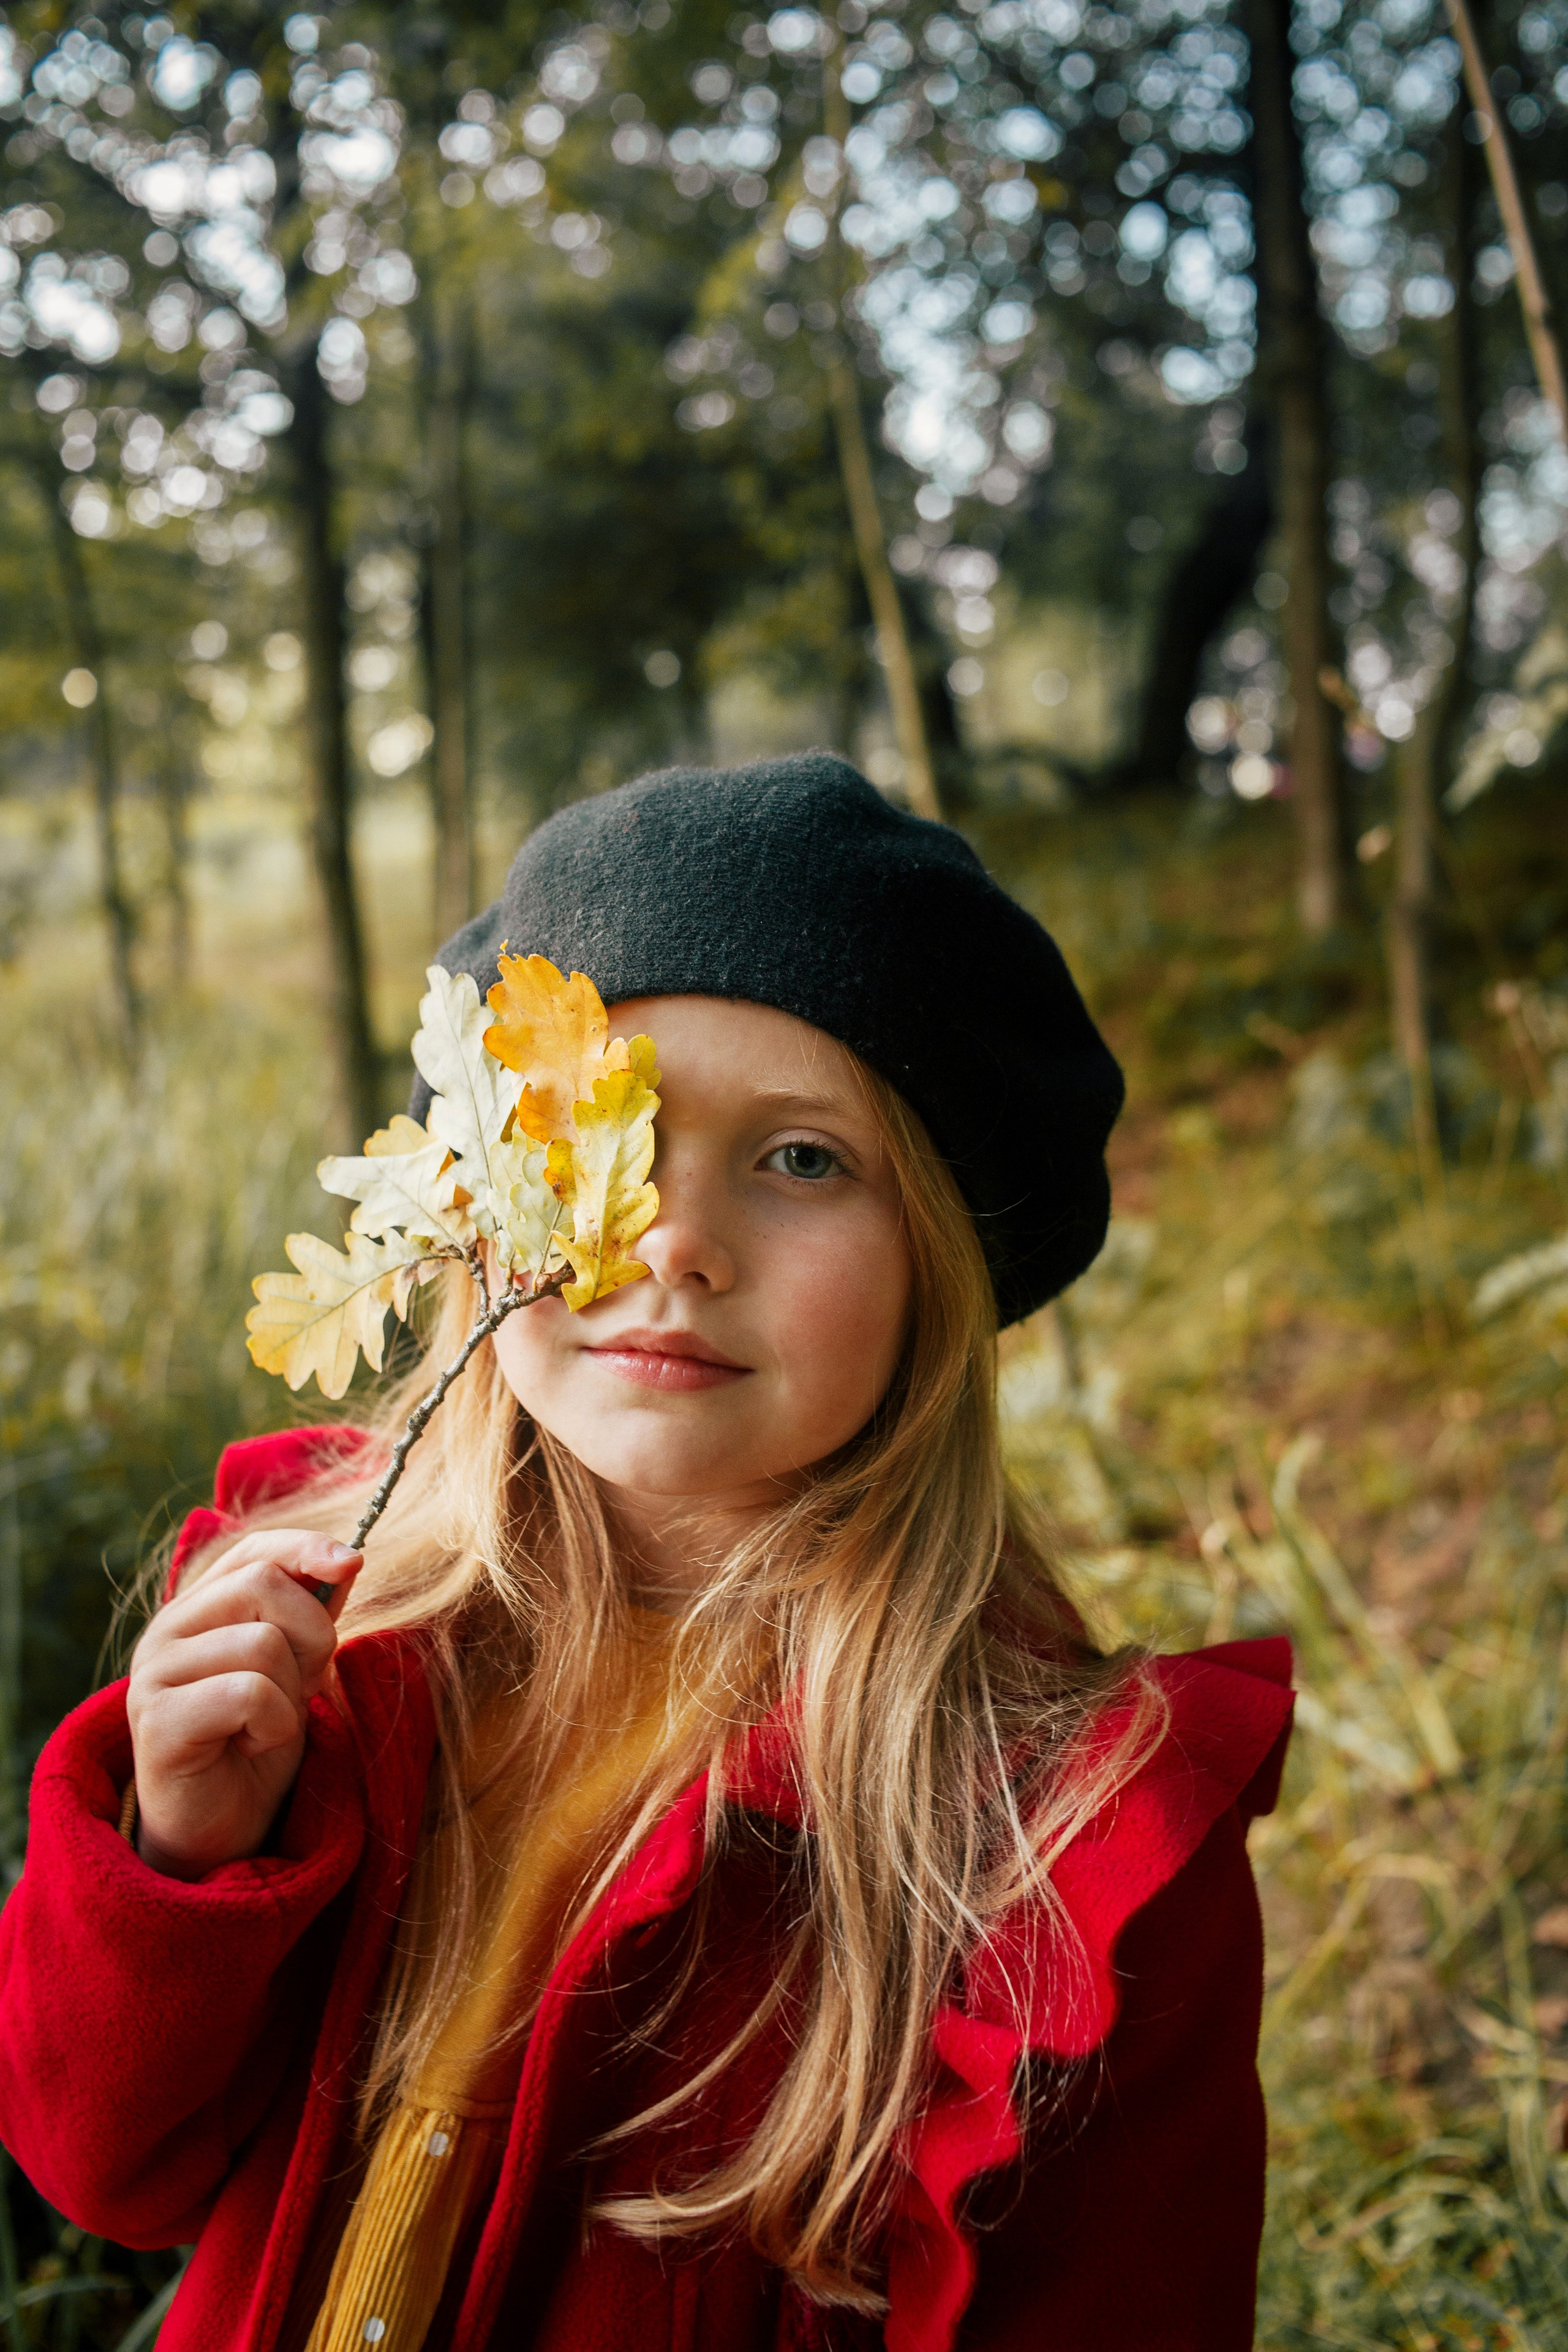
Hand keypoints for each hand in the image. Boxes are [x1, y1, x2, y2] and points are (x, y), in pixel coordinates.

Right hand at [126, 1531, 362, 1880]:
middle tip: (299, 1688)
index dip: (305, 1547)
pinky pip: (248, 1694)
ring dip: (289, 1693)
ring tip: (264, 1726)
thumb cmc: (254, 1744)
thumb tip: (346, 1559)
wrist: (218, 1830)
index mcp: (197, 1610)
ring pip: (262, 1642)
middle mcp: (165, 1631)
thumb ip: (310, 1613)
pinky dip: (272, 1726)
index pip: (252, 1549)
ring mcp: (153, 1674)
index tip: (353, 1562)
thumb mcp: (295, 1669)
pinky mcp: (157, 1720)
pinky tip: (247, 1747)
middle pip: (263, 1584)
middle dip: (310, 1635)